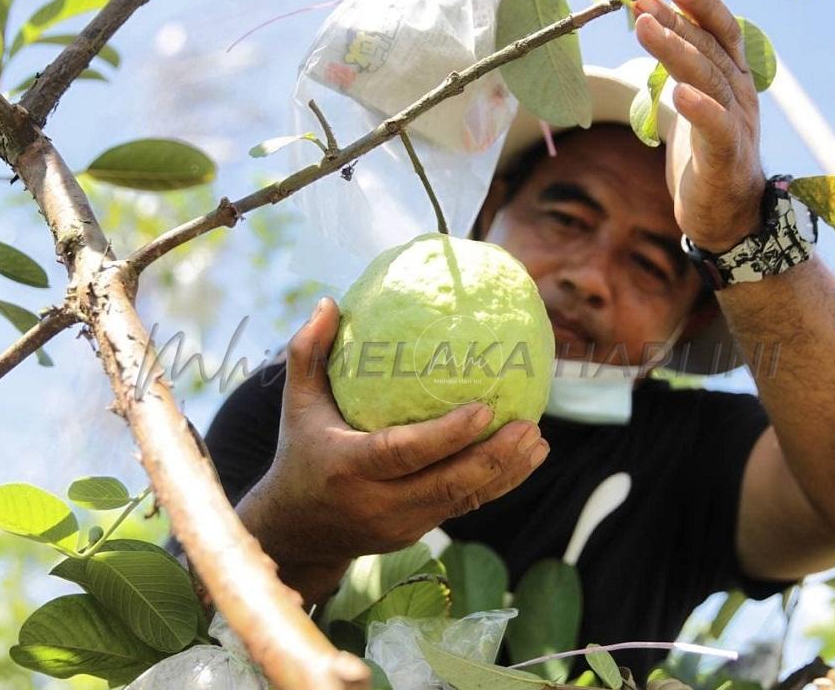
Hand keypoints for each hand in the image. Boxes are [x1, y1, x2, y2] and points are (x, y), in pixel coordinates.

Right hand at [251, 297, 548, 573]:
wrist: (297, 531)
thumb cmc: (301, 452)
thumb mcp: (296, 405)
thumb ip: (307, 354)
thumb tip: (329, 302)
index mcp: (348, 466)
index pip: (403, 453)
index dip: (446, 436)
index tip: (484, 409)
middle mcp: (377, 501)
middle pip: (445, 485)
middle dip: (492, 459)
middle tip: (530, 425)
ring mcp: (400, 523)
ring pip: (462, 501)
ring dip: (505, 473)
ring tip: (538, 441)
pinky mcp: (416, 533)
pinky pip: (462, 507)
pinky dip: (496, 485)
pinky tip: (525, 459)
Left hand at [634, 0, 765, 252]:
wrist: (729, 218)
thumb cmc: (707, 159)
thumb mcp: (696, 107)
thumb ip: (683, 71)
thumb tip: (654, 28)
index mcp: (735, 82)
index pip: (722, 33)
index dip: (701, 5)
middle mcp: (741, 97)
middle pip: (710, 50)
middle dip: (677, 22)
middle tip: (645, 2)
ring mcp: (737, 127)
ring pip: (708, 81)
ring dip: (676, 51)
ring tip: (645, 28)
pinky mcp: (726, 160)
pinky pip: (716, 130)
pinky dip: (700, 109)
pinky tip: (680, 93)